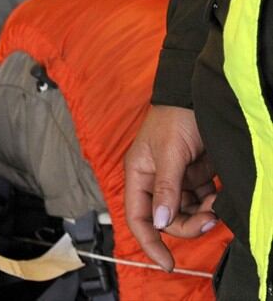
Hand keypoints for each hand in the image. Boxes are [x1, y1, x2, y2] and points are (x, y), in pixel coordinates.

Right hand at [124, 105, 217, 271]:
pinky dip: (211, 205)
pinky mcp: (194, 176)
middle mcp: (154, 181)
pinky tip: (218, 198)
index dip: (149, 242)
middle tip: (210, 221)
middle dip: (187, 225)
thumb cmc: (175, 117)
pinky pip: (201, 202)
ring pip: (185, 213)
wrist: (197, 95)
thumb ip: (165, 188)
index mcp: (138, 175)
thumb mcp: (169, 152)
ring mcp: (175, 180)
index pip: (138, 217)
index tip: (167, 262)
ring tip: (217, 205)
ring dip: (202, 215)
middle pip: (166, 220)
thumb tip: (161, 221)